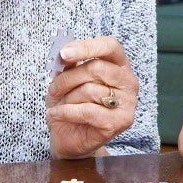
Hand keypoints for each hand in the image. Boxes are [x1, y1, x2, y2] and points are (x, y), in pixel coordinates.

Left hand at [46, 36, 136, 157]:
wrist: (69, 137)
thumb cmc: (70, 104)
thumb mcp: (67, 79)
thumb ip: (69, 64)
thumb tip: (65, 52)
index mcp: (119, 65)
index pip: (110, 46)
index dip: (87, 47)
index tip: (64, 53)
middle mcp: (128, 81)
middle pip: (96, 67)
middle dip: (68, 78)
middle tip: (54, 88)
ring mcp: (128, 102)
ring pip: (90, 90)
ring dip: (67, 97)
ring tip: (60, 104)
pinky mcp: (120, 122)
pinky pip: (88, 111)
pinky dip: (67, 112)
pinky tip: (57, 114)